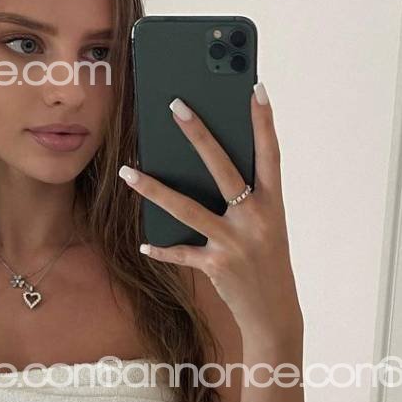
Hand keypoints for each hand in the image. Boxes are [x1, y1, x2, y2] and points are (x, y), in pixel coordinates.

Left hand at [118, 83, 301, 338]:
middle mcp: (256, 219)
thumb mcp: (266, 226)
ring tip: (127, 171)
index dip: (264, 121)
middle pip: (223, 168)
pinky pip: (182, 252)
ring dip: (154, 189)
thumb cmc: (268, 262)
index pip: (270, 154)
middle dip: (199, 135)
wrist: (274, 313)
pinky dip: (163, 249)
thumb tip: (207, 169)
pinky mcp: (216, 265)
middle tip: (176, 106)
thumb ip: (245, 199)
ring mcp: (235, 242)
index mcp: (273, 204)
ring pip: (187, 209)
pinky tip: (144, 243)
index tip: (255, 88)